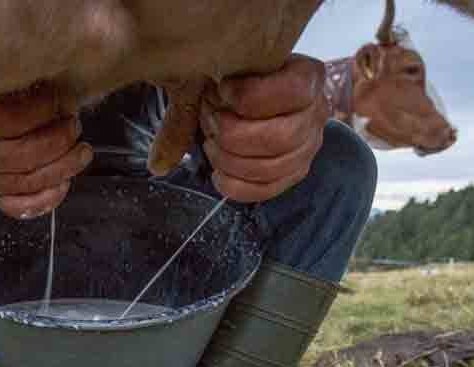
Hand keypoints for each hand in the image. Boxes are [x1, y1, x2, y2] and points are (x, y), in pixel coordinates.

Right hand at [0, 83, 92, 217]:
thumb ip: (22, 87)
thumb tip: (60, 86)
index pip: (10, 118)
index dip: (43, 108)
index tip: (62, 97)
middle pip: (24, 154)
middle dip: (59, 140)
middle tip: (75, 125)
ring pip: (32, 181)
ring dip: (65, 166)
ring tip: (83, 151)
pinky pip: (27, 206)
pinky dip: (51, 196)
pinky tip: (66, 180)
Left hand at [200, 54, 327, 202]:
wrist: (258, 88)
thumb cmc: (237, 73)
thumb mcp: (220, 69)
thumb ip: (192, 95)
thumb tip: (157, 159)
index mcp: (307, 77)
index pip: (292, 90)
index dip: (250, 95)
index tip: (220, 89)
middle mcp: (316, 114)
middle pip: (279, 138)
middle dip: (232, 134)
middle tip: (210, 120)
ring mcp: (307, 148)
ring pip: (271, 168)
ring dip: (229, 159)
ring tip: (210, 142)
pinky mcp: (293, 173)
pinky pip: (266, 190)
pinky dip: (234, 186)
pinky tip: (217, 172)